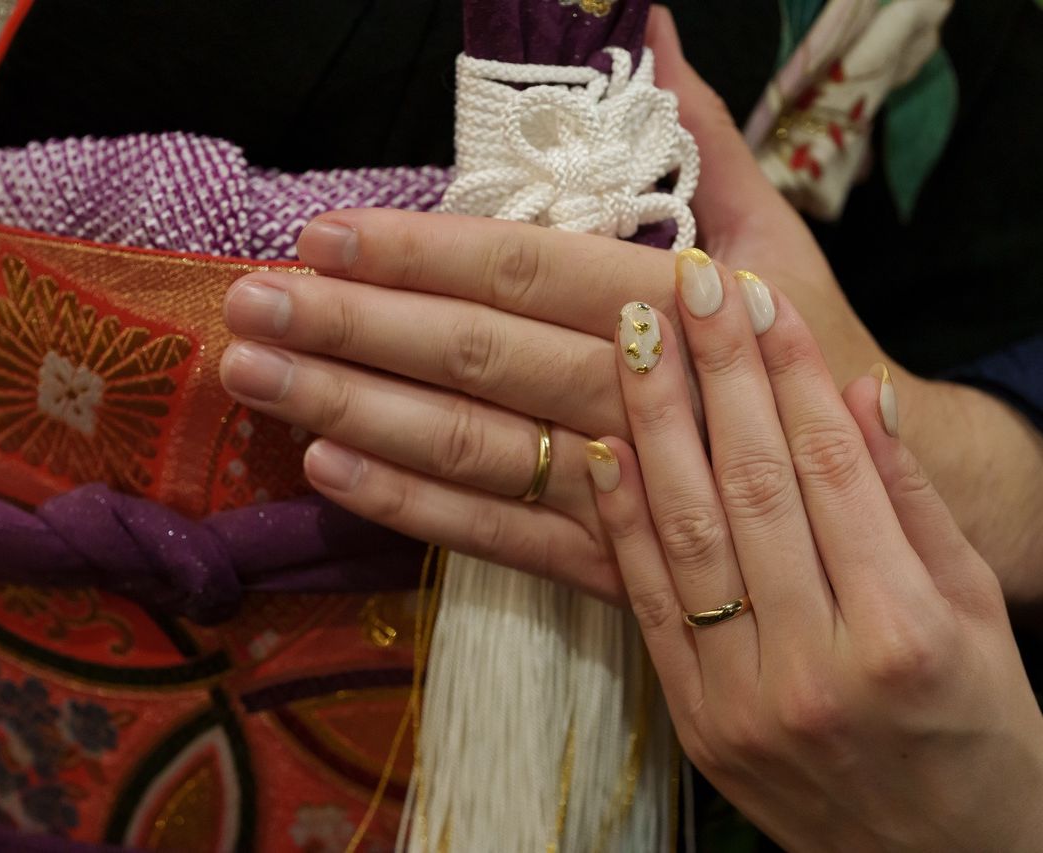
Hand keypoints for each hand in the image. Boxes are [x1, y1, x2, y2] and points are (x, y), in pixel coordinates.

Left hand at [220, 7, 1042, 599]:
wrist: (860, 484)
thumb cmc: (801, 344)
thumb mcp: (770, 226)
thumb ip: (696, 131)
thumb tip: (645, 22)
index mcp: (669, 301)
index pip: (521, 268)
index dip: (417, 254)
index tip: (322, 237)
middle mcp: (631, 391)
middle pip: (474, 357)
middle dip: (353, 330)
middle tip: (249, 306)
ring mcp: (614, 486)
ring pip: (467, 444)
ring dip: (351, 410)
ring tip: (254, 379)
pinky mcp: (602, 559)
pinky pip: (493, 534)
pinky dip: (408, 505)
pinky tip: (325, 469)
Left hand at [589, 253, 1042, 850]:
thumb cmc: (979, 729)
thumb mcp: (977, 613)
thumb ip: (914, 502)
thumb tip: (859, 394)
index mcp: (904, 631)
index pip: (830, 467)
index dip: (788, 370)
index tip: (754, 293)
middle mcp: (817, 663)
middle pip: (751, 483)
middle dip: (715, 371)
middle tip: (686, 282)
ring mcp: (744, 698)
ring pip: (687, 531)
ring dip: (654, 424)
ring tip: (632, 337)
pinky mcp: (696, 720)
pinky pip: (648, 602)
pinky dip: (622, 519)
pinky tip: (603, 443)